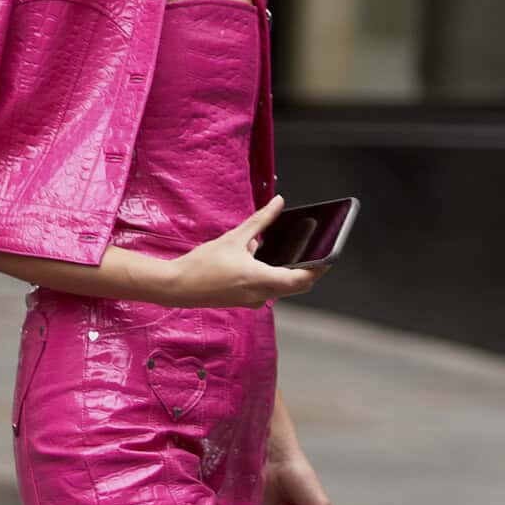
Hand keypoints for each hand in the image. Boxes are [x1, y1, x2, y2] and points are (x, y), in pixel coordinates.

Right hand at [167, 198, 316, 309]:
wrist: (178, 286)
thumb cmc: (203, 264)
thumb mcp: (234, 238)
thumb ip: (260, 221)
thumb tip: (279, 202)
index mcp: (259, 279)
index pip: (300, 279)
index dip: (317, 270)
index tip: (327, 259)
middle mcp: (260, 294)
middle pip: (296, 286)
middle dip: (307, 272)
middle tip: (314, 255)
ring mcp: (253, 301)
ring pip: (282, 288)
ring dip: (286, 273)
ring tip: (285, 252)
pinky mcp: (246, 302)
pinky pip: (267, 290)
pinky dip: (271, 277)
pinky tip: (258, 261)